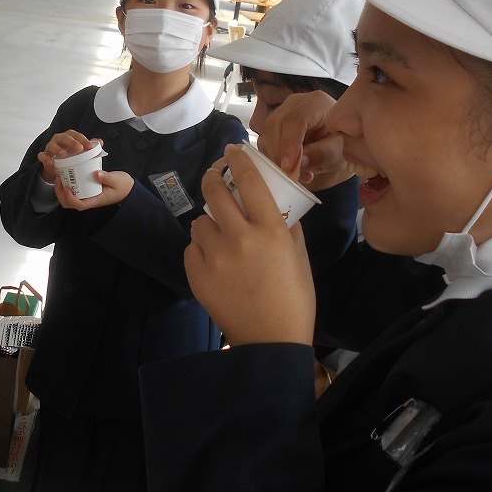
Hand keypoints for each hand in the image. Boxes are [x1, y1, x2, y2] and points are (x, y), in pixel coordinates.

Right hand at [36, 130, 100, 182]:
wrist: (57, 167)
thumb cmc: (70, 156)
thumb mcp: (80, 152)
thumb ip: (89, 147)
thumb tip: (100, 142)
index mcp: (69, 136)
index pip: (77, 135)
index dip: (84, 140)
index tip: (90, 147)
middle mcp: (59, 139)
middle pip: (64, 137)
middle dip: (72, 142)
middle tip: (79, 149)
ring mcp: (50, 146)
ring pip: (52, 145)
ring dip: (58, 149)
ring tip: (64, 155)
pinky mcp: (44, 155)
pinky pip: (43, 156)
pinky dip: (46, 159)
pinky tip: (52, 163)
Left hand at [53, 169, 134, 209]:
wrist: (128, 189)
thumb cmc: (123, 186)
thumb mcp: (117, 180)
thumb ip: (107, 177)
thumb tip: (95, 174)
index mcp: (96, 200)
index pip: (80, 205)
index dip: (70, 198)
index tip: (66, 187)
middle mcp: (90, 200)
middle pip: (70, 204)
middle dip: (61, 194)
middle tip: (59, 179)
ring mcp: (88, 196)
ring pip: (70, 199)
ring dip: (62, 190)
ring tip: (61, 177)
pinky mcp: (88, 191)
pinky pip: (75, 192)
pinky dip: (68, 185)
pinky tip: (68, 175)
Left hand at [186, 144, 315, 346]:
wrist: (269, 341)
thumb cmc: (293, 299)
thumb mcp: (300, 258)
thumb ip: (287, 226)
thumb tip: (277, 200)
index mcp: (270, 230)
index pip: (249, 181)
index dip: (239, 159)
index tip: (232, 149)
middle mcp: (239, 238)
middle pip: (214, 191)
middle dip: (214, 177)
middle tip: (217, 176)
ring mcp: (214, 256)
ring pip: (200, 221)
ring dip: (210, 222)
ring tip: (222, 236)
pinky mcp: (196, 273)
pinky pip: (192, 247)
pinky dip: (202, 249)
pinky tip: (216, 262)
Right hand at [256, 90, 353, 191]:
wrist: (335, 143)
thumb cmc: (340, 143)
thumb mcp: (338, 151)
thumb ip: (322, 154)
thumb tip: (301, 162)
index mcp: (316, 102)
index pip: (295, 120)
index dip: (289, 144)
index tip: (288, 167)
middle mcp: (294, 103)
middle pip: (275, 125)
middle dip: (278, 153)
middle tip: (289, 175)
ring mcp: (281, 113)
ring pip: (266, 134)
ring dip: (275, 157)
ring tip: (294, 174)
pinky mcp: (273, 126)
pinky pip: (264, 142)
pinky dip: (272, 157)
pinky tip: (288, 168)